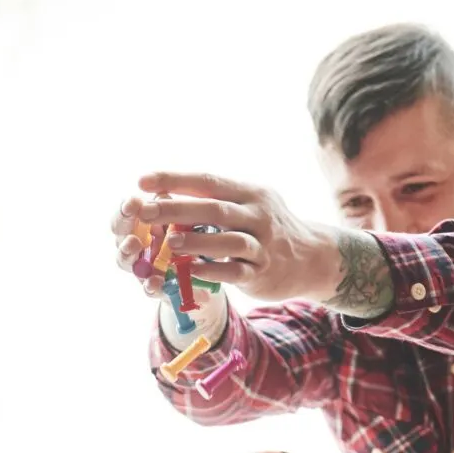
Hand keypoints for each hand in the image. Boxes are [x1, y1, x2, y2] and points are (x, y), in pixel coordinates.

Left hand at [110, 174, 341, 302]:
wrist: (311, 258)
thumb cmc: (267, 229)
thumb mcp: (249, 205)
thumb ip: (216, 200)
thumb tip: (167, 194)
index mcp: (249, 193)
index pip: (208, 180)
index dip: (174, 179)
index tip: (142, 180)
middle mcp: (258, 215)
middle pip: (215, 209)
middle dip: (178, 209)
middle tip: (146, 211)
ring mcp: (262, 245)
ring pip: (229, 241)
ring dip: (198, 241)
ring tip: (170, 241)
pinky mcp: (262, 273)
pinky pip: (236, 272)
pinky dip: (213, 270)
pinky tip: (191, 271)